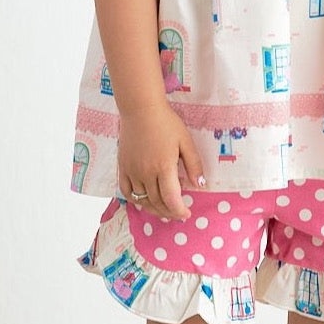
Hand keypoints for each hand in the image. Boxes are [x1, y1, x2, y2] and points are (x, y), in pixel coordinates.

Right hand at [117, 103, 205, 220]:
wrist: (140, 109)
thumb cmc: (166, 123)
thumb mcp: (185, 141)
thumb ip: (194, 164)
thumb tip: (200, 185)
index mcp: (163, 167)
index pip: (171, 199)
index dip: (179, 211)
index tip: (187, 213)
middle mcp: (146, 173)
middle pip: (157, 202)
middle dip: (169, 212)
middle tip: (178, 214)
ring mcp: (132, 171)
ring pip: (142, 200)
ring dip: (154, 209)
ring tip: (164, 210)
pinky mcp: (123, 167)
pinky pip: (127, 191)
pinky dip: (136, 200)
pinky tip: (144, 201)